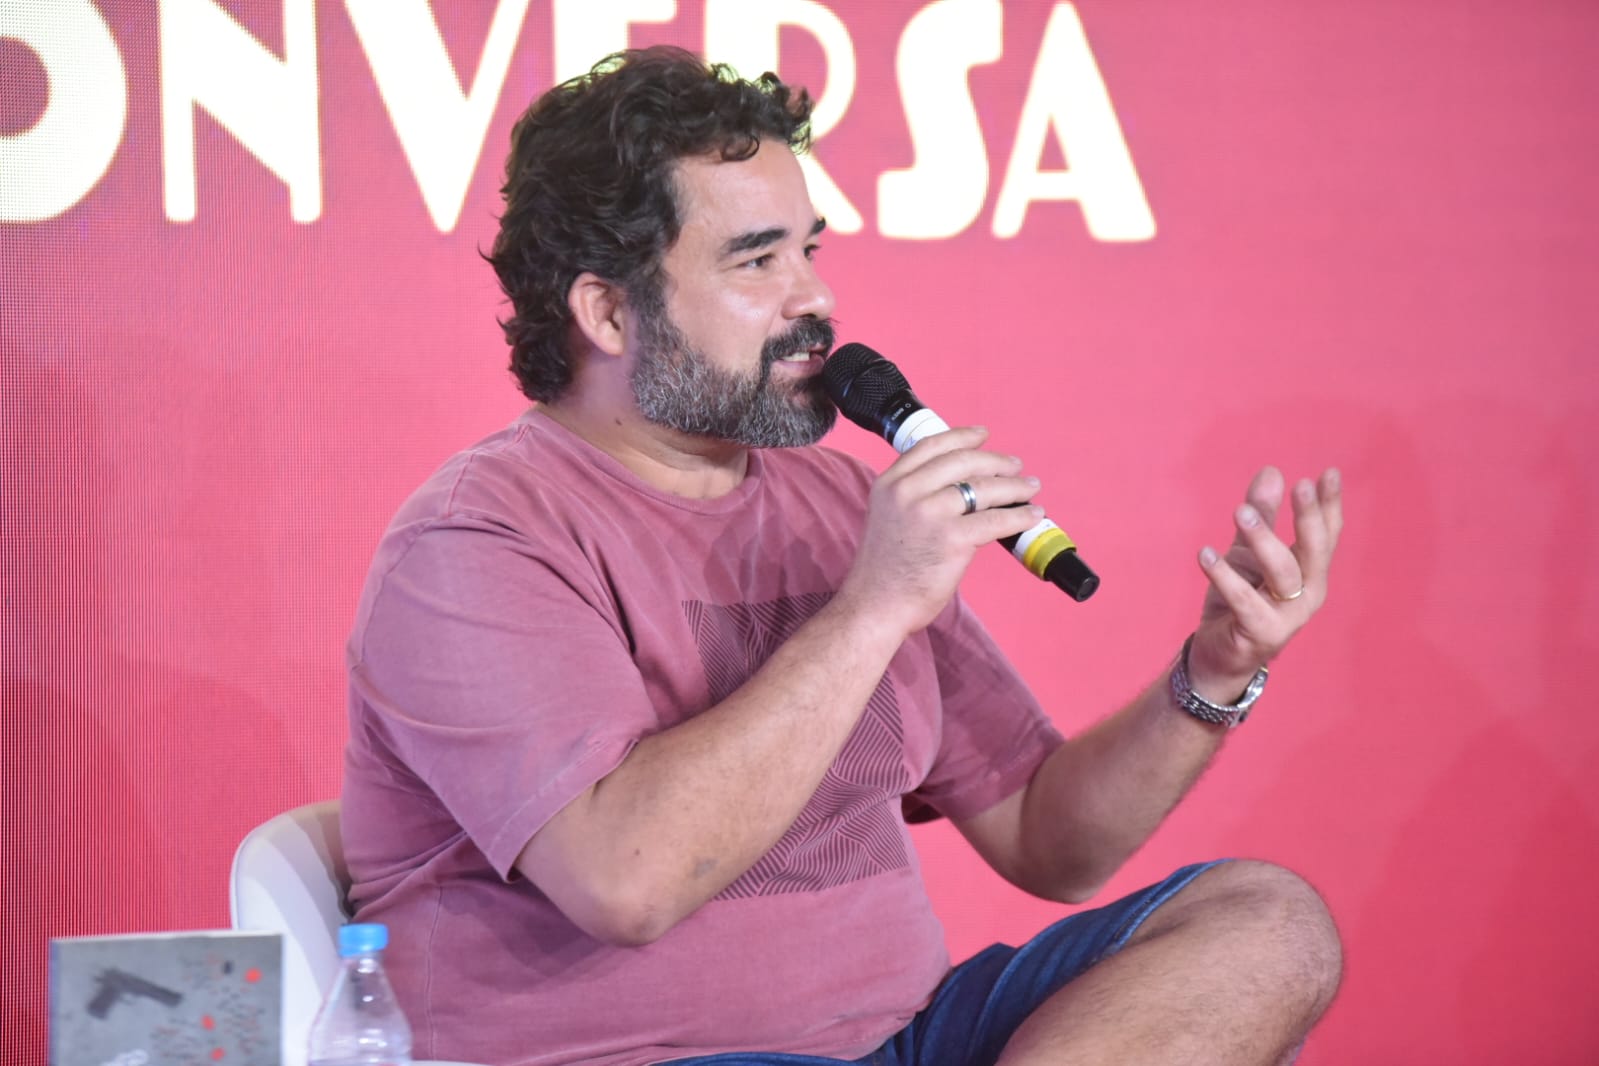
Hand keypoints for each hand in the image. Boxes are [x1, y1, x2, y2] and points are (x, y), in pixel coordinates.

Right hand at [837, 426, 1044, 637]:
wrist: (875, 605)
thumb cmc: (884, 570)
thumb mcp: (887, 516)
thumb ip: (913, 496)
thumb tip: (958, 487)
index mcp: (890, 483)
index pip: (931, 446)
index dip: (962, 437)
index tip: (982, 435)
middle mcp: (908, 492)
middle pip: (962, 461)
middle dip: (995, 461)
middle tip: (1015, 466)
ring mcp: (930, 513)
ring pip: (984, 488)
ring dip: (1014, 486)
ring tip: (1029, 488)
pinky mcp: (952, 539)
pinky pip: (995, 520)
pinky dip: (1019, 516)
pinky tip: (1031, 514)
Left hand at [1187, 466, 1343, 701]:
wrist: (1218, 656)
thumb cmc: (1239, 601)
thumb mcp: (1247, 552)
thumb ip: (1262, 515)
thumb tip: (1272, 471)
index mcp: (1309, 573)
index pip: (1326, 534)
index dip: (1329, 505)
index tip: (1329, 473)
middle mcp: (1307, 594)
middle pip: (1315, 551)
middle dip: (1309, 518)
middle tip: (1299, 485)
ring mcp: (1287, 617)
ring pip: (1284, 573)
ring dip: (1264, 540)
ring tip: (1240, 512)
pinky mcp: (1261, 634)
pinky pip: (1244, 600)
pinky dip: (1224, 576)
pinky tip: (1205, 554)